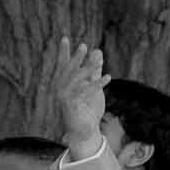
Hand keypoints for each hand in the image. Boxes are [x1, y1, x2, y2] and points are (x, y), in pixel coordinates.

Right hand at [53, 37, 109, 158]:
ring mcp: (65, 98)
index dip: (63, 52)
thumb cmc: (88, 109)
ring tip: (97, 59)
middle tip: (83, 46)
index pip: (63, 65)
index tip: (64, 38)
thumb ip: (94, 69)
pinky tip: (108, 77)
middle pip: (68, 70)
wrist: (84, 131)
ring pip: (76, 80)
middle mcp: (61, 89)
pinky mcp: (72, 106)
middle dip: (76, 58)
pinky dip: (97, 84)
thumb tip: (97, 51)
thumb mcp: (93, 85)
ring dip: (87, 69)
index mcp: (64, 84)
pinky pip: (85, 92)